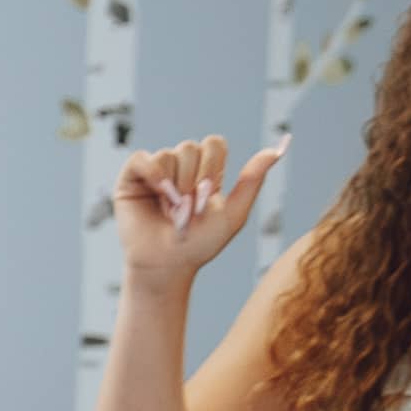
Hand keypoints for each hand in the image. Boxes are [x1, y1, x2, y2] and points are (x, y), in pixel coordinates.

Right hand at [114, 132, 280, 294]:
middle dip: (193, 181)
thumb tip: (279, 147)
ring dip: (174, 187)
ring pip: (169, 154)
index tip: (209, 196)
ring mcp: (156, 171)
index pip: (213, 144)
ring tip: (171, 212)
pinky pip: (142, 158)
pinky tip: (157, 195)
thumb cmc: (200, 245)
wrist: (168, 265)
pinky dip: (152, 174)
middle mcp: (180, 167)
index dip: (212, 167)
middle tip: (188, 209)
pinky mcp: (132, 178)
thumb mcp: (234, 214)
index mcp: (205, 171)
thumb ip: (253, 179)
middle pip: (191, 147)